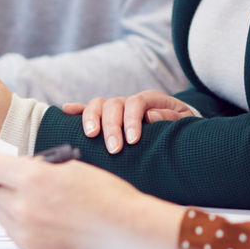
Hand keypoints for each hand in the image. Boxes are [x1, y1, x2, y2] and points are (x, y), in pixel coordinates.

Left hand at [0, 141, 184, 248]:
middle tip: (29, 181)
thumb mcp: (69, 167)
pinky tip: (49, 219)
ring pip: (2, 212)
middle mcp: (25, 207)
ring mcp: (27, 233)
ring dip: (13, 204)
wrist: (127, 231)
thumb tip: (16, 170)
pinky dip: (23, 223)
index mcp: (34, 178)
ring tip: (44, 202)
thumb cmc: (108, 197)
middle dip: (6, 183)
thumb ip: (36, 168)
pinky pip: (14, 232)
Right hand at [62, 91, 195, 153]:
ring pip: (98, 104)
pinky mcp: (106, 116)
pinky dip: (77, 110)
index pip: (136, 103)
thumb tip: (150, 117)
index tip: (132, 140)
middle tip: (114, 148)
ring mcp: (116, 108)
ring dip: (92, 119)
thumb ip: (170, 117)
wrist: (176, 124)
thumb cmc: (180, 125)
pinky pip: (89, 109)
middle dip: (112, 126)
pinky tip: (66, 111)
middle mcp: (129, 101)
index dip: (132, 120)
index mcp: (149, 99)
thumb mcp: (183, 120)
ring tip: (91, 135)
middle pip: (114, 105)